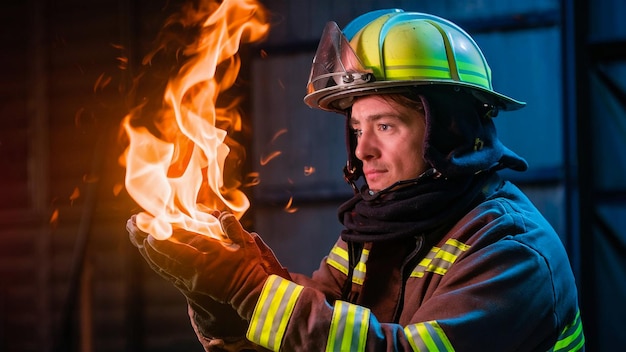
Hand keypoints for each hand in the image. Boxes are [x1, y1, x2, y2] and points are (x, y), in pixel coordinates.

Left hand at [138, 212, 288, 319]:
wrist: (248, 292)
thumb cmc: (248, 266)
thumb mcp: (246, 243)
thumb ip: (232, 227)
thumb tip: (221, 213)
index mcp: (209, 258)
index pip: (180, 245)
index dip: (162, 236)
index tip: (148, 225)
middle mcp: (195, 270)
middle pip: (163, 255)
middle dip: (145, 239)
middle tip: (132, 224)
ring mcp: (191, 279)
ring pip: (162, 265)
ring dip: (146, 250)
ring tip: (135, 236)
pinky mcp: (189, 285)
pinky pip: (167, 272)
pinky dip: (155, 261)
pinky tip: (148, 253)